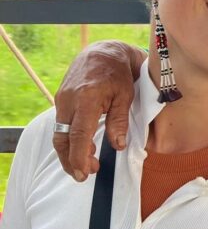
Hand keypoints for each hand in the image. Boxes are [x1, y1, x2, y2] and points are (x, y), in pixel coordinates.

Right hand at [53, 41, 144, 180]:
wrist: (103, 52)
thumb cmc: (118, 73)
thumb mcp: (126, 96)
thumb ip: (120, 121)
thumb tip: (118, 146)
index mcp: (86, 99)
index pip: (78, 134)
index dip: (79, 156)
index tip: (84, 172)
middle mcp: (69, 100)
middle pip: (63, 138)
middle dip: (70, 160)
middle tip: (84, 175)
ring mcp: (62, 100)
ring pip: (60, 133)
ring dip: (70, 152)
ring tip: (87, 165)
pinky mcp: (61, 100)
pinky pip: (62, 124)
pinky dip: (70, 139)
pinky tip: (83, 147)